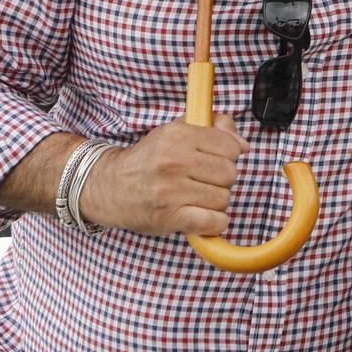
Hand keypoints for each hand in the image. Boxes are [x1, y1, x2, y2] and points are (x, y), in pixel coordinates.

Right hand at [78, 114, 247, 236]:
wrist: (109, 187)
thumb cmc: (148, 160)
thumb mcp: (174, 132)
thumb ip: (212, 128)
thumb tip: (243, 143)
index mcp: (177, 136)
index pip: (230, 147)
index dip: (229, 155)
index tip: (215, 160)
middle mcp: (173, 161)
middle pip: (229, 173)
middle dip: (222, 180)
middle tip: (204, 181)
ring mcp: (170, 191)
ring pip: (223, 198)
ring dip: (215, 201)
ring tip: (197, 198)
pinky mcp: (169, 217)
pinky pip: (213, 222)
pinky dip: (214, 222)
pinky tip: (202, 216)